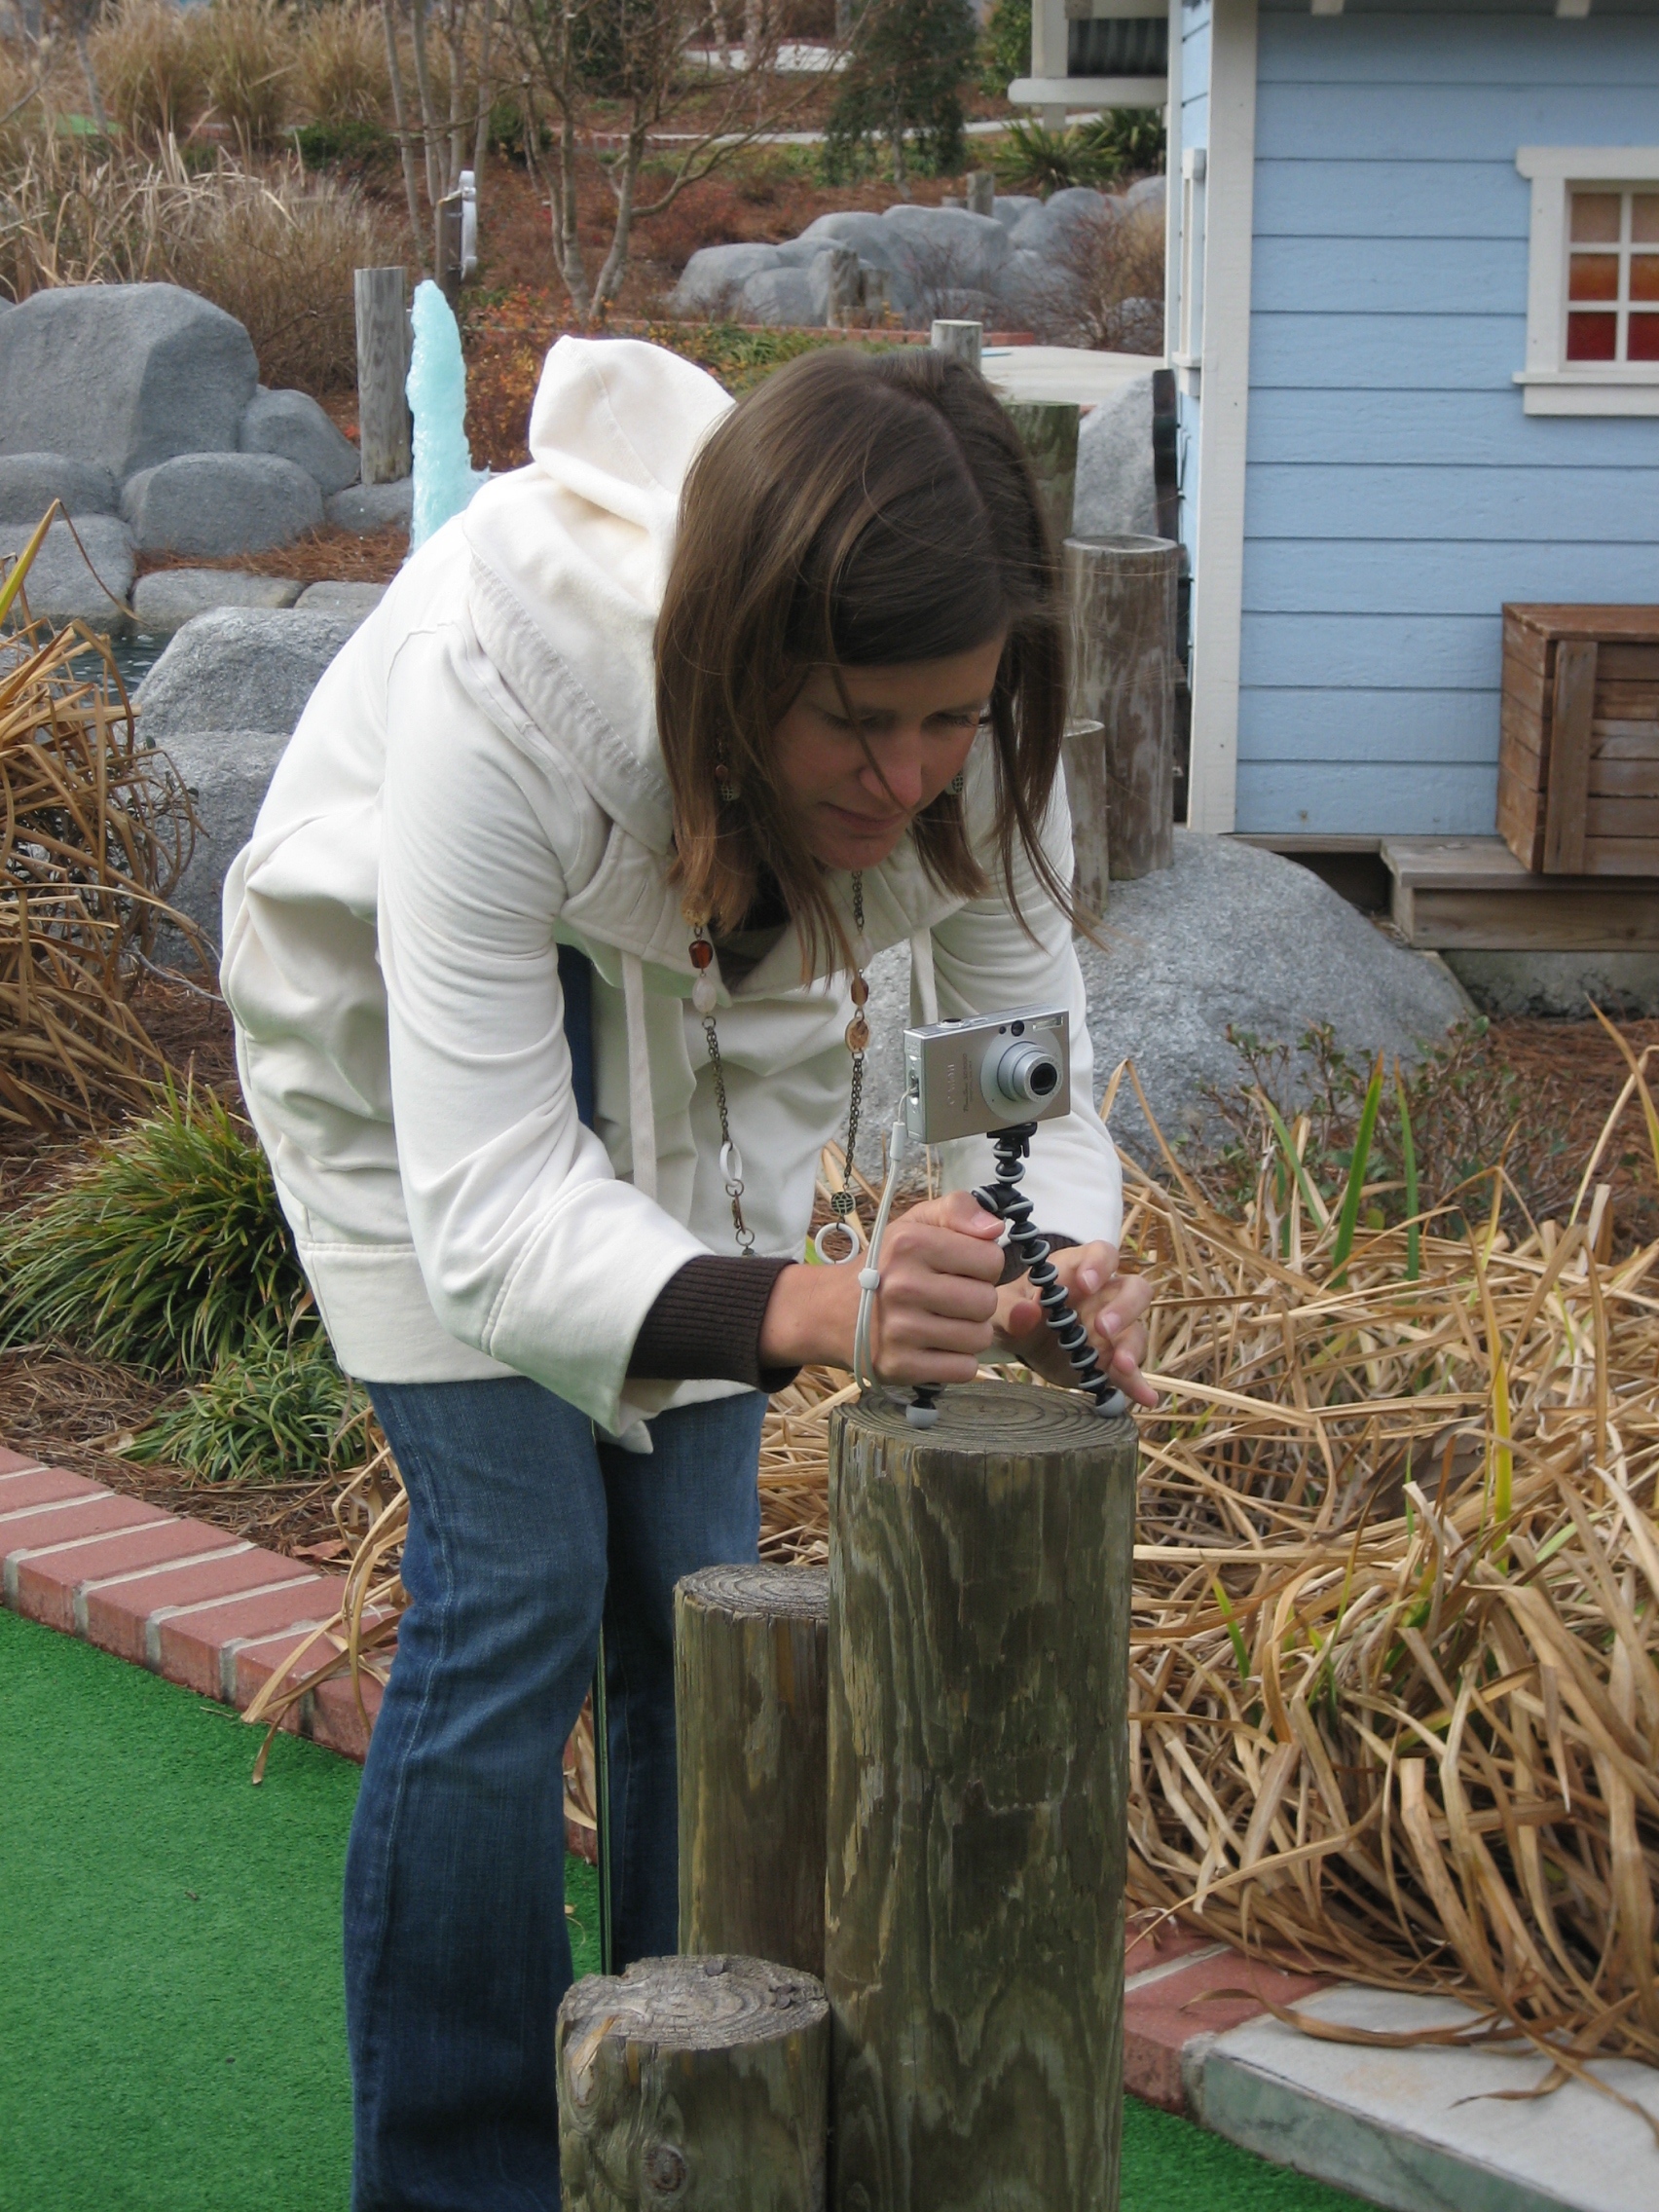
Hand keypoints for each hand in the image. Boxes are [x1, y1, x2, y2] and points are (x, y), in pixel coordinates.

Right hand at [758, 1190, 1005, 1380]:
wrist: (831, 1311)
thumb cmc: (885, 1265)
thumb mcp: (914, 1224)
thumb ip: (957, 1210)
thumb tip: (996, 1228)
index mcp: (910, 1244)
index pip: (991, 1259)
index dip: (983, 1264)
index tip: (961, 1268)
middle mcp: (903, 1286)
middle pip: (987, 1302)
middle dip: (977, 1300)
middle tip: (950, 1298)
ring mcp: (900, 1331)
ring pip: (979, 1338)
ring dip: (969, 1332)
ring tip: (943, 1321)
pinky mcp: (900, 1366)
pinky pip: (964, 1369)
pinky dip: (957, 1360)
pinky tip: (935, 1345)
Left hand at [992, 1239, 1156, 1406]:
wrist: (1018, 1342)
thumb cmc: (1014, 1311)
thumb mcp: (1003, 1309)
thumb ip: (1011, 1309)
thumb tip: (1027, 1312)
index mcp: (1076, 1270)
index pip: (1102, 1254)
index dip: (1099, 1265)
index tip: (1086, 1284)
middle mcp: (1103, 1296)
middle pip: (1134, 1289)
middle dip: (1124, 1308)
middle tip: (1103, 1328)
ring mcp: (1113, 1328)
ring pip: (1137, 1329)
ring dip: (1131, 1347)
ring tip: (1122, 1365)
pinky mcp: (1112, 1359)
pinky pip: (1132, 1370)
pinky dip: (1138, 1382)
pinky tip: (1145, 1396)